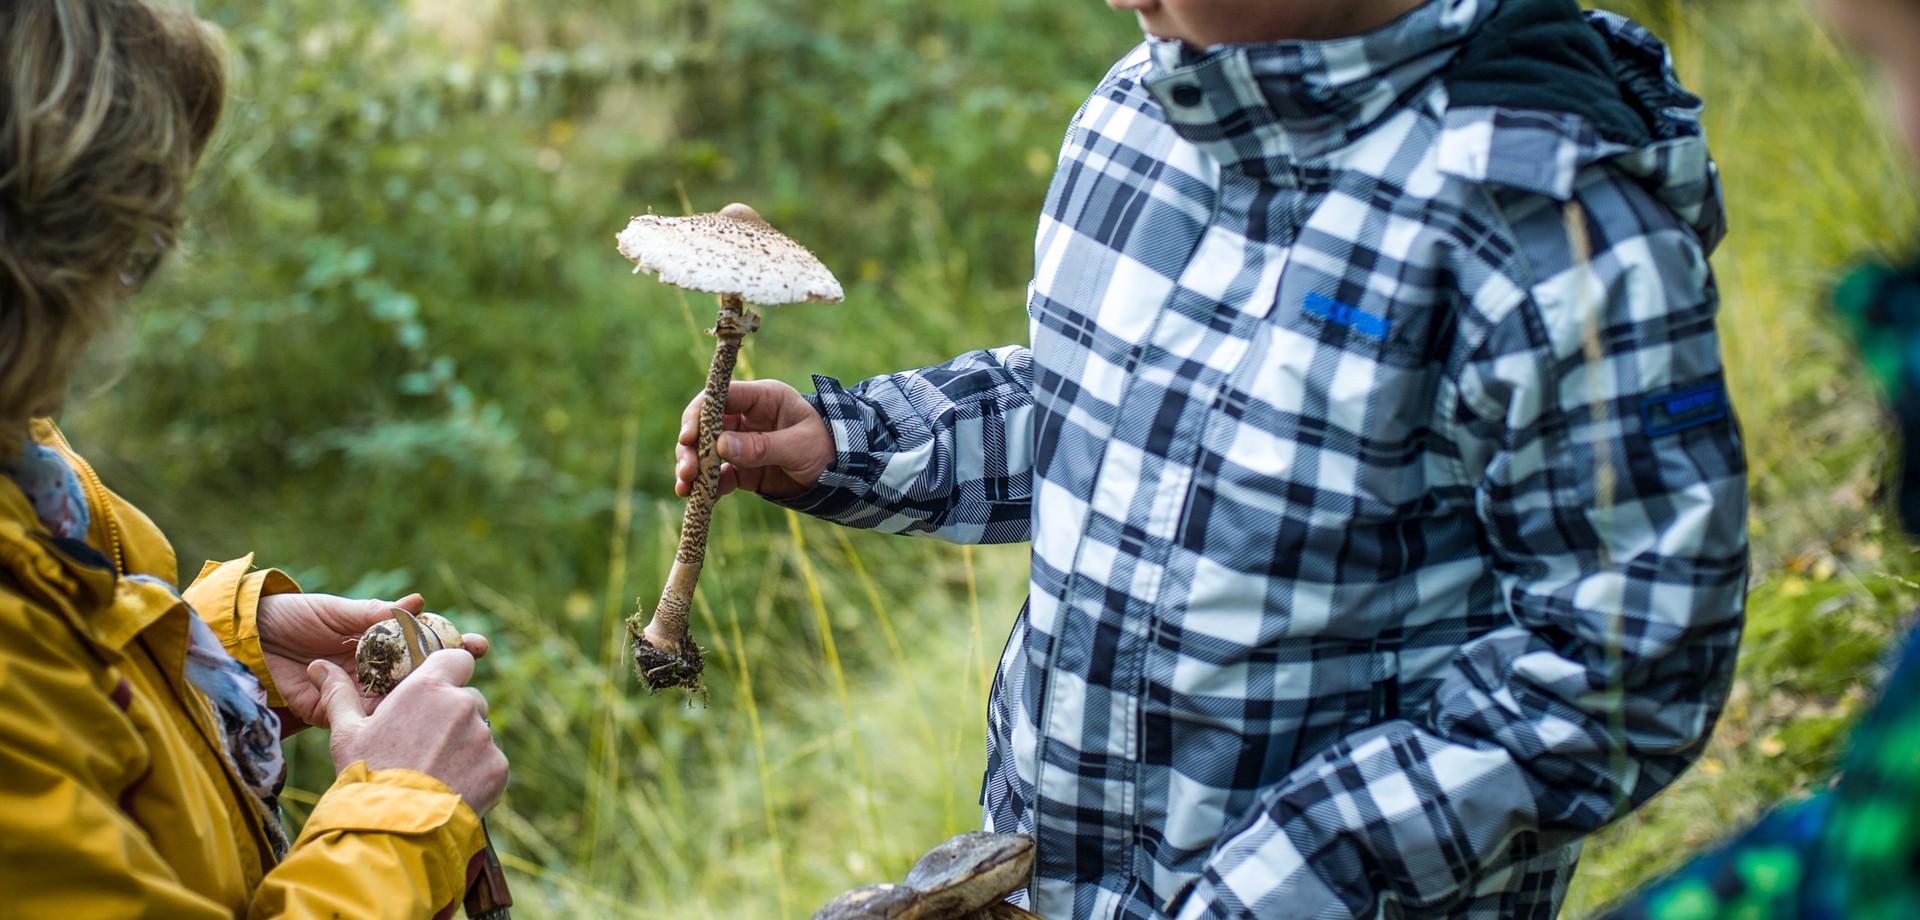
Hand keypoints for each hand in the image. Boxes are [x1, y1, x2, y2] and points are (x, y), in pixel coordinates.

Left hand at [257, 592, 488, 730]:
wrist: (246, 640)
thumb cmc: (291, 616)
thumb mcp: (335, 610)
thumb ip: (371, 614)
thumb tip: (415, 605)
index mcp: (376, 640)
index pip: (422, 645)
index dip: (450, 645)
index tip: (477, 643)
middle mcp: (371, 668)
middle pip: (419, 674)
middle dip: (451, 671)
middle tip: (476, 661)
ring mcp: (356, 692)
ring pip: (398, 699)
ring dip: (425, 698)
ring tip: (451, 689)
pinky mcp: (334, 714)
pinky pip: (365, 719)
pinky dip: (385, 717)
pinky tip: (408, 713)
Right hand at [306, 652, 508, 813]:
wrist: (393, 831)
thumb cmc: (366, 777)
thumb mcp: (346, 734)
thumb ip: (339, 695)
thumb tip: (318, 668)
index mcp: (428, 688)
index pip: (457, 659)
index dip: (450, 671)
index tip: (437, 691)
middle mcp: (462, 705)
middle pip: (468, 699)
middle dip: (453, 716)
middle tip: (425, 745)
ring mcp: (484, 737)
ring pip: (480, 732)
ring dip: (464, 745)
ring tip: (434, 773)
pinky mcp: (498, 767)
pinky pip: (490, 762)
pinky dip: (476, 773)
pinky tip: (449, 789)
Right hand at [676, 379, 834, 500]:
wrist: (842, 476)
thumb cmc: (826, 447)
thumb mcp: (798, 446)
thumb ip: (762, 446)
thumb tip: (722, 447)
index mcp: (762, 398)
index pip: (721, 397)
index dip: (699, 414)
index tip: (689, 437)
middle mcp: (745, 417)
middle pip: (705, 425)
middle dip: (691, 446)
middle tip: (686, 469)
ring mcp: (740, 443)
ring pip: (705, 451)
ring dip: (692, 468)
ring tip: (685, 487)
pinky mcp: (741, 469)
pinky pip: (717, 475)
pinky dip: (705, 487)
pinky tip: (698, 499)